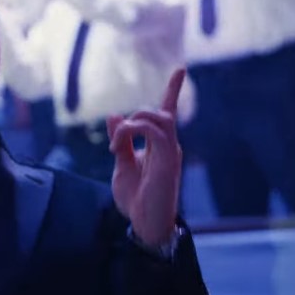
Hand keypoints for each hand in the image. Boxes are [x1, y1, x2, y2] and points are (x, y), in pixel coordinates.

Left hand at [108, 68, 184, 246]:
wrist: (145, 225)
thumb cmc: (136, 200)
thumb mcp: (121, 167)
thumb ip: (120, 142)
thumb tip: (113, 116)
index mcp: (159, 147)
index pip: (167, 113)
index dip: (173, 90)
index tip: (181, 69)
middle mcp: (168, 146)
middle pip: (160, 112)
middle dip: (135, 116)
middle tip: (113, 145)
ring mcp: (170, 152)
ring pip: (160, 117)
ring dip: (133, 123)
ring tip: (115, 146)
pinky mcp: (168, 159)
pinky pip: (154, 130)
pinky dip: (132, 130)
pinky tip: (118, 147)